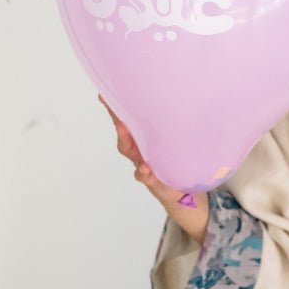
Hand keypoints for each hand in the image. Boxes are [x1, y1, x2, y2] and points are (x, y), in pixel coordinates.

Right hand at [98, 94, 199, 214]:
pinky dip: (144, 174)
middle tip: (117, 111)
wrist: (181, 191)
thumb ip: (174, 125)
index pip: (128, 121)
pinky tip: (145, 169)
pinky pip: (146, 177)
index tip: (104, 96)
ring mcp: (144, 165)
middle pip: (125, 135)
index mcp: (144, 139)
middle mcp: (140, 151)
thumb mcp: (175, 140)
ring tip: (124, 131)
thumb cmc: (176, 160)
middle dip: (119, 123)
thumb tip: (184, 98)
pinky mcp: (153, 181)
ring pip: (131, 154)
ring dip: (127, 142)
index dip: (115, 109)